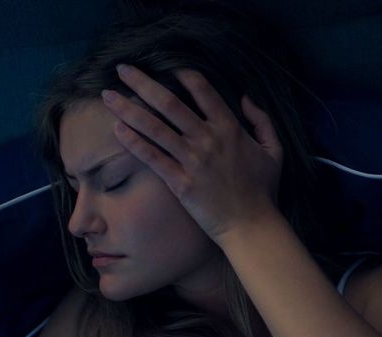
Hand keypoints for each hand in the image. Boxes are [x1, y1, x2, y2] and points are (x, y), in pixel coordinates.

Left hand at [103, 65, 282, 241]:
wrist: (251, 226)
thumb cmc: (263, 191)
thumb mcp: (274, 150)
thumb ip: (262, 120)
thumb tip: (245, 97)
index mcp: (230, 128)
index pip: (202, 90)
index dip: (182, 74)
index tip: (165, 65)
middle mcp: (208, 140)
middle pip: (169, 103)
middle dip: (142, 82)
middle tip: (122, 69)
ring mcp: (192, 161)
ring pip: (155, 127)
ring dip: (128, 109)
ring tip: (107, 95)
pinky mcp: (180, 183)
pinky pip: (152, 158)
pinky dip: (134, 143)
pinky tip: (117, 129)